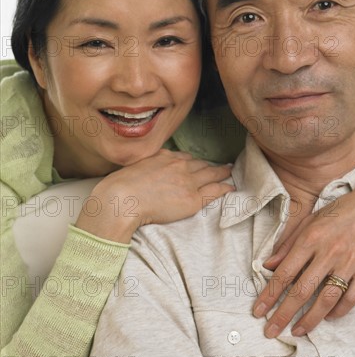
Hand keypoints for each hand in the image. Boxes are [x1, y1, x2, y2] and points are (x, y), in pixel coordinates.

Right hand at [75, 149, 232, 242]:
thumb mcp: (136, 166)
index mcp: (165, 157)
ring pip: (211, 174)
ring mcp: (187, 182)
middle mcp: (179, 166)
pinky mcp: (192, 199)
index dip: (195, 162)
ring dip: (222, 173)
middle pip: (201, 165)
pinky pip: (214, 191)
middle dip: (212, 165)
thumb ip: (149, 164)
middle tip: (224, 166)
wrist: (122, 199)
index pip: (185, 158)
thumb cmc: (121, 187)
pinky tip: (231, 187)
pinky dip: (224, 188)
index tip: (199, 164)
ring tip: (230, 172)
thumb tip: (151, 167)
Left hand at [253, 158, 354, 337]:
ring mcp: (350, 262)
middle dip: (283, 314)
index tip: (258, 311)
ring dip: (310, 320)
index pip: (284, 273)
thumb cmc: (341, 210)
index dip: (269, 294)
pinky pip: (351, 298)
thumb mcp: (311, 219)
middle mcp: (329, 252)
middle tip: (271, 331)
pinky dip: (339, 311)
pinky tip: (328, 318)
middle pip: (302, 291)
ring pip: (326, 299)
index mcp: (311, 238)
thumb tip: (267, 265)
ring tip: (297, 332)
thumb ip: (288, 243)